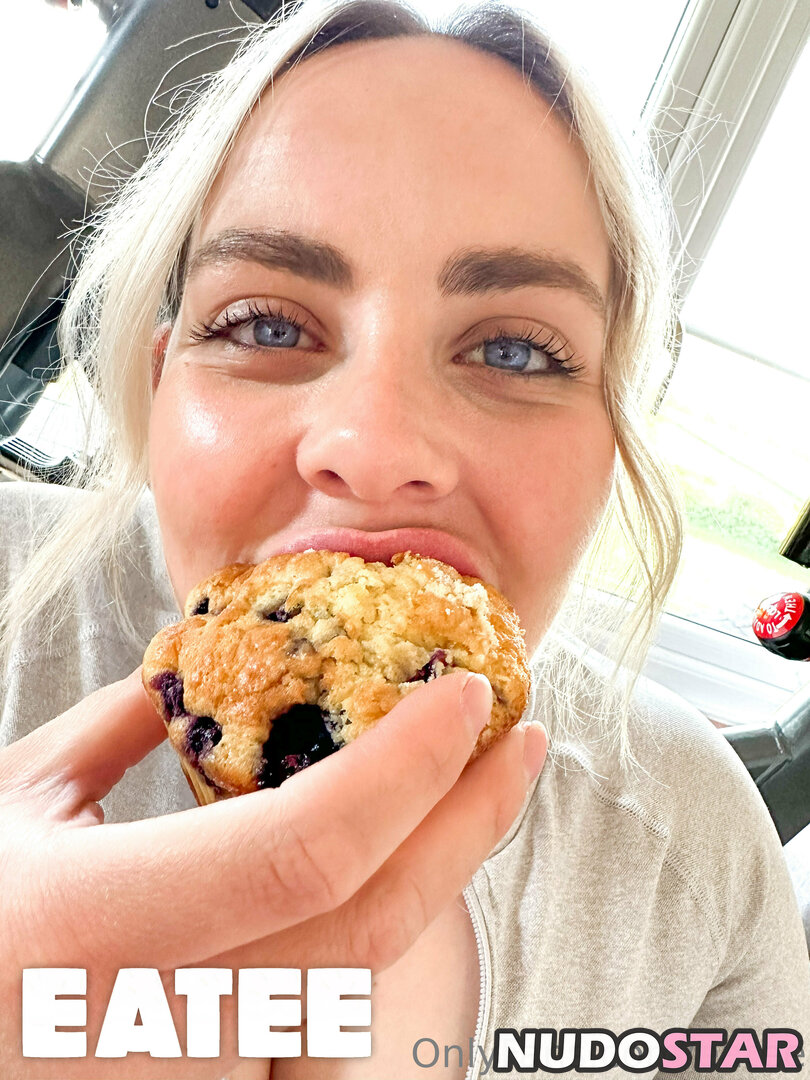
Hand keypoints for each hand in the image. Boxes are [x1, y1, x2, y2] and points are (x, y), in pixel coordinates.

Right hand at [0, 668, 545, 1077]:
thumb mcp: (17, 804)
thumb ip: (119, 728)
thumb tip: (210, 666)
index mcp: (96, 927)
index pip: (308, 845)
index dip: (408, 765)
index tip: (467, 696)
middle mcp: (159, 1025)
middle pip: (372, 924)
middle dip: (469, 822)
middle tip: (517, 744)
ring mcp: (194, 1076)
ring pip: (356, 971)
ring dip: (426, 874)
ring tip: (457, 794)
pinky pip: (317, 1005)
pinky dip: (365, 925)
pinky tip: (383, 868)